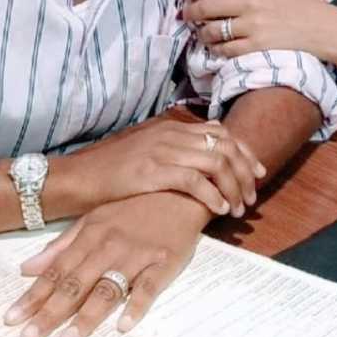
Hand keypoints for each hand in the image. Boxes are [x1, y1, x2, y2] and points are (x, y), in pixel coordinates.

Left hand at [4, 192, 205, 336]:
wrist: (179, 190)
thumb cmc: (133, 206)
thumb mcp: (94, 218)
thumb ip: (61, 244)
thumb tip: (26, 268)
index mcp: (90, 235)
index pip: (56, 271)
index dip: (33, 295)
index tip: (12, 319)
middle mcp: (109, 246)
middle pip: (76, 284)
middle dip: (50, 312)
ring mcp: (137, 255)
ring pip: (108, 289)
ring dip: (87, 316)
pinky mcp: (164, 262)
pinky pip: (149, 287)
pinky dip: (136, 306)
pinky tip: (124, 326)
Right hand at [63, 116, 264, 217]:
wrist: (79, 177)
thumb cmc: (111, 171)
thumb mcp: (147, 152)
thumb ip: (173, 151)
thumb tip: (201, 162)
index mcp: (171, 128)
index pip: (220, 132)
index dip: (244, 152)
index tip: (257, 172)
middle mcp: (171, 134)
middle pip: (224, 146)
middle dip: (245, 171)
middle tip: (252, 196)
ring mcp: (162, 151)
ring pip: (215, 162)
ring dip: (233, 186)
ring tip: (238, 207)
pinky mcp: (153, 171)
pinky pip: (194, 180)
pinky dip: (212, 195)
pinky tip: (219, 209)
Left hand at [183, 0, 336, 61]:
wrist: (322, 28)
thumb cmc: (299, 2)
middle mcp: (250, 3)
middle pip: (207, 6)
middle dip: (191, 11)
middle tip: (186, 15)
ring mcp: (252, 26)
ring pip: (213, 30)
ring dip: (202, 32)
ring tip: (202, 32)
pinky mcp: (256, 46)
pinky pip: (226, 48)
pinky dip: (217, 48)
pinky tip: (216, 47)